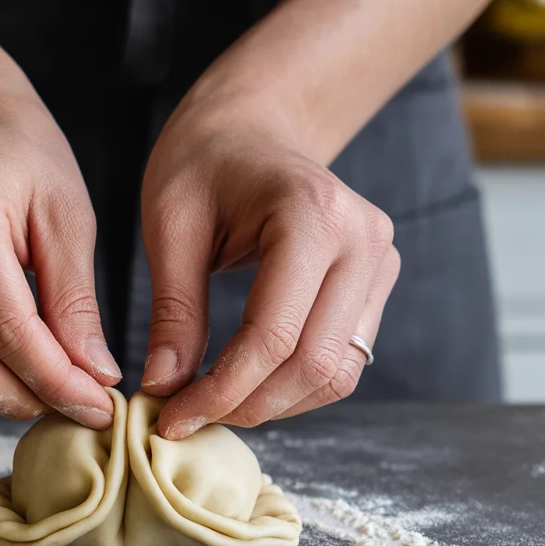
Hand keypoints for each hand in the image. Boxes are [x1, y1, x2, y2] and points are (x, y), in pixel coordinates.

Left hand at [140, 79, 399, 437]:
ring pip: (337, 372)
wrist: (251, 128)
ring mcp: (379, 261)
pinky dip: (294, 385)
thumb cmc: (202, 162)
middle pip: (314, 364)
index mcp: (312, 213)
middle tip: (186, 417)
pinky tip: (246, 384)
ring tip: (211, 403)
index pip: (274, 335)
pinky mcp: (377, 281)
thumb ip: (173, 310)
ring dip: (273, 404)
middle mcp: (363, 239)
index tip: (171, 417)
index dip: (221, 390)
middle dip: (246, 405)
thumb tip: (165, 387)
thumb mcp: (170, 225)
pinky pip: (343, 358)